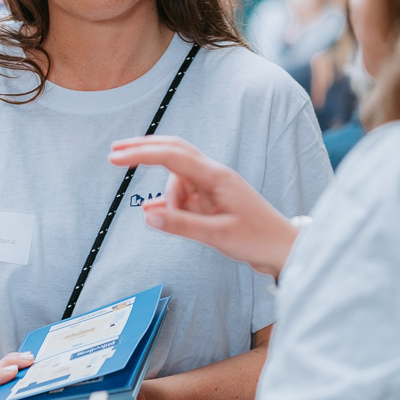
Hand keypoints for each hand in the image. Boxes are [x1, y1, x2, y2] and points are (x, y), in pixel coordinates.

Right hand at [109, 136, 298, 279]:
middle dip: (143, 150)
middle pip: (173, 152)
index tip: (115, 158)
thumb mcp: (217, 236)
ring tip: (164, 220)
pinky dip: (168, 202)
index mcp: (216, 176)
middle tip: (114, 153)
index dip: (141, 154)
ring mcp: (214, 187)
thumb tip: (147, 215)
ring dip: (166, 198)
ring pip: (176, 180)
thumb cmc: (258, 239)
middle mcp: (214, 175)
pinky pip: (184, 195)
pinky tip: (153, 211)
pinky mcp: (213, 200)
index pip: (172, 156)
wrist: (284, 249)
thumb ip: (181, 225)